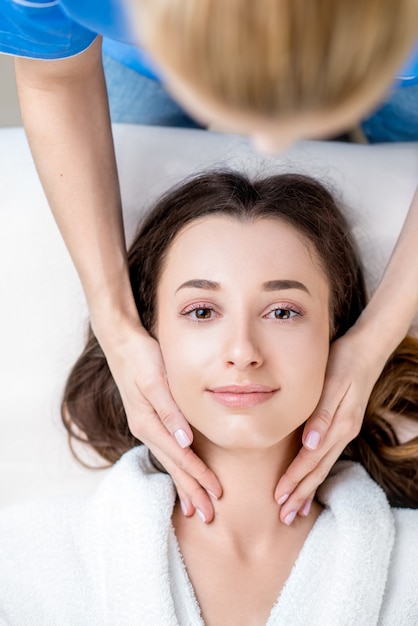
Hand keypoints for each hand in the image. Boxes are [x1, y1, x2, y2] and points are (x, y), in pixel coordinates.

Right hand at [101, 323, 221, 522]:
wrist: (122, 342)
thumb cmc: (142, 357)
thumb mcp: (156, 379)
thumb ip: (170, 411)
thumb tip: (186, 441)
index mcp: (148, 422)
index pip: (179, 456)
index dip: (198, 475)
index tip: (216, 493)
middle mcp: (145, 429)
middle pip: (173, 466)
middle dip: (191, 491)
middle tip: (209, 516)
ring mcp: (145, 426)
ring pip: (169, 461)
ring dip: (183, 484)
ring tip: (194, 508)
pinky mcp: (149, 419)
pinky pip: (165, 451)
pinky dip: (175, 467)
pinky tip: (181, 476)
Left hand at [274, 329, 384, 524]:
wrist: (367, 349)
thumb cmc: (344, 361)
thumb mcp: (332, 383)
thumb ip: (321, 415)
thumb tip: (309, 444)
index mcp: (339, 425)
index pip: (311, 460)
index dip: (294, 480)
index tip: (278, 498)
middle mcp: (343, 433)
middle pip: (318, 470)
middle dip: (300, 494)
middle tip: (283, 517)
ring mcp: (345, 431)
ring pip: (324, 467)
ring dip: (308, 489)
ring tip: (295, 510)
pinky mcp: (342, 426)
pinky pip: (328, 457)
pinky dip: (317, 473)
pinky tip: (310, 482)